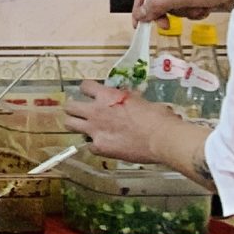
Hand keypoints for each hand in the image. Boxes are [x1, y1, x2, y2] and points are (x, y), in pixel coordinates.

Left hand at [66, 81, 186, 165]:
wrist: (164, 139)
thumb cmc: (159, 118)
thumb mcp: (141, 101)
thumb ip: (128, 99)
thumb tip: (129, 99)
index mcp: (107, 96)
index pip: (85, 86)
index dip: (87, 90)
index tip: (91, 94)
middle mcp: (96, 111)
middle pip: (69, 107)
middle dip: (74, 109)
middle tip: (82, 113)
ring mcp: (95, 130)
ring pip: (70, 124)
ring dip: (76, 125)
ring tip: (85, 128)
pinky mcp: (99, 147)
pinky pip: (89, 145)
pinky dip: (95, 145)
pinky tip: (104, 145)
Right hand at [133, 0, 233, 24]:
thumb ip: (155, 6)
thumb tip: (139, 14)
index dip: (139, 7)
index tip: (138, 23)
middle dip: (166, 12)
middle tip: (166, 26)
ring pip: (173, 4)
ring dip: (184, 11)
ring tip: (196, 9)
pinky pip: (186, 6)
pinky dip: (194, 11)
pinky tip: (204, 8)